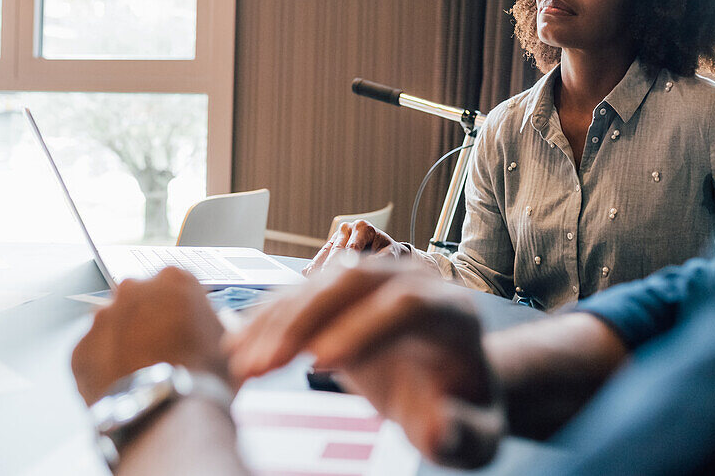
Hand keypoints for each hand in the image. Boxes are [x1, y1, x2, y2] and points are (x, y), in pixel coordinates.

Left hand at [71, 267, 230, 405]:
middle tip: (159, 350)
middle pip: (138, 299)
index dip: (178, 308)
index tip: (180, 324)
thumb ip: (201, 323)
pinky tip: (122, 384)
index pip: (174, 284)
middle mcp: (134, 290)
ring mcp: (103, 318)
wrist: (169, 415)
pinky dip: (102, 366)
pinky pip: (91, 353)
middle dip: (145, 318)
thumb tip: (196, 331)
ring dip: (122, 340)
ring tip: (139, 371)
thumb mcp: (222, 340)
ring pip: (111, 324)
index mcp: (174, 279)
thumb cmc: (201, 379)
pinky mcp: (80, 349)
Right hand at [226, 261, 503, 467]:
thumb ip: (463, 434)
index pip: (408, 302)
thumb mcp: (476, 435)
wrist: (452, 384)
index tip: (321, 364)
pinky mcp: (347, 292)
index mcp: (452, 311)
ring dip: (277, 321)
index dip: (364, 327)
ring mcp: (378, 280)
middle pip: (355, 279)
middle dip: (305, 318)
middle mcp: (414, 281)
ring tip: (243, 366)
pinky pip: (303, 295)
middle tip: (265, 364)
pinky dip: (268, 319)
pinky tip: (238, 347)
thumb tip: (438, 431)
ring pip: (321, 283)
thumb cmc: (464, 411)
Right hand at [303, 220, 404, 275]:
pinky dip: (315, 266)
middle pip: (337, 250)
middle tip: (325, 283)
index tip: (341, 275)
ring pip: (325, 253)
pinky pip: (321, 256)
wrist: (386, 250)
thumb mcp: (390, 255)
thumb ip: (378, 260)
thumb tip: (363, 267)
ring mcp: (338, 236)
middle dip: (330, 267)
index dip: (346, 263)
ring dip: (318, 267)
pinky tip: (307, 274)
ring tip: (311, 280)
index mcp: (363, 227)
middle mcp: (348, 228)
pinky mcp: (331, 245)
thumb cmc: (389, 253)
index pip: (352, 247)